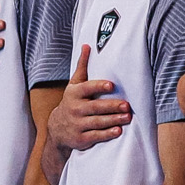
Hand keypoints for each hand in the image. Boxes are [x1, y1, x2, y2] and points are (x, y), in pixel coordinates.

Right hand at [48, 45, 130, 164]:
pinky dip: (107, 134)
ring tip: (127, 117)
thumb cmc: (72, 102)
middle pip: (95, 107)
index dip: (98, 86)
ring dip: (113, 120)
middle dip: (111, 106)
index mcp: (74, 94)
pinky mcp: (81, 139)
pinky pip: (95, 136)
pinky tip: (118, 131)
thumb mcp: (74, 84)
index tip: (111, 85)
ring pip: (97, 122)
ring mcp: (77, 125)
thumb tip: (87, 45)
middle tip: (126, 105)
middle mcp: (74, 109)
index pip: (87, 88)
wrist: (57, 128)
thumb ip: (82, 66)